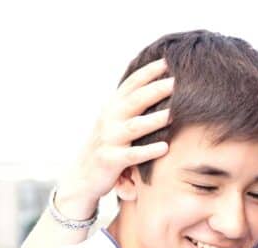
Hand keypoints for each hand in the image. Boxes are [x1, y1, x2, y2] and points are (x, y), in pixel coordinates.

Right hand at [57, 58, 174, 218]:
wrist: (81, 176)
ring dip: (153, 120)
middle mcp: (109, 120)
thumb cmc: (107, 145)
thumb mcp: (115, 121)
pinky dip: (148, 151)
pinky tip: (164, 147)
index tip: (168, 61)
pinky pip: (132, 155)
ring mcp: (109, 140)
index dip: (148, 72)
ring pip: (134, 127)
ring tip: (173, 114)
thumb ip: (131, 105)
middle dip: (155, 90)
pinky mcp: (111, 161)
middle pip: (135, 101)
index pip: (131, 85)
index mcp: (112, 107)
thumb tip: (158, 85)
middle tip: (175, 82)